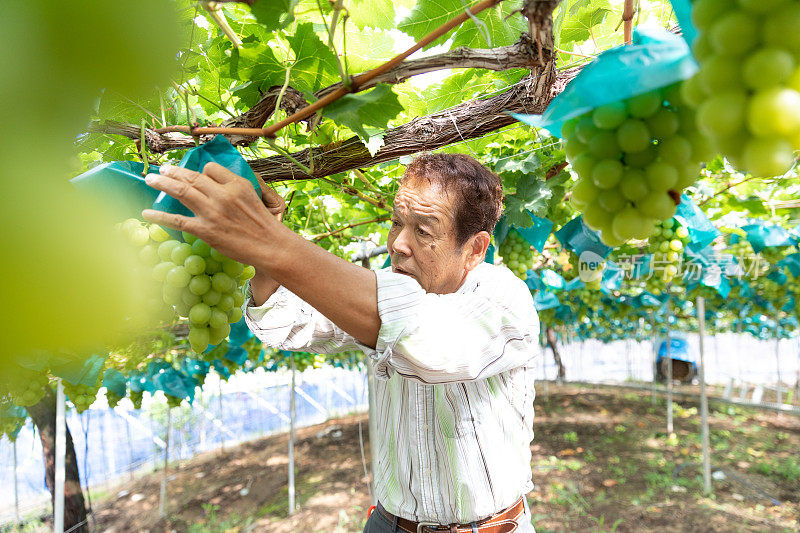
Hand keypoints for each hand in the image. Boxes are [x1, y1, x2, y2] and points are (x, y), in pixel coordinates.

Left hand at [142, 163, 281, 266]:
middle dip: (173, 171)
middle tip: (162, 169)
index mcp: (235, 184)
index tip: (191, 174)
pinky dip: (159, 216)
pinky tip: (146, 213)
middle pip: (192, 177)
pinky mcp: (205, 230)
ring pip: (181, 191)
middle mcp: (222, 194)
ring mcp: (212, 212)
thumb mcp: (253, 196)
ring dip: (162, 183)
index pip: (210, 169)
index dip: (200, 171)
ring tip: (150, 179)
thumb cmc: (263, 223)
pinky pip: (177, 220)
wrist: (270, 245)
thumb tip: (212, 179)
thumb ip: (233, 186)